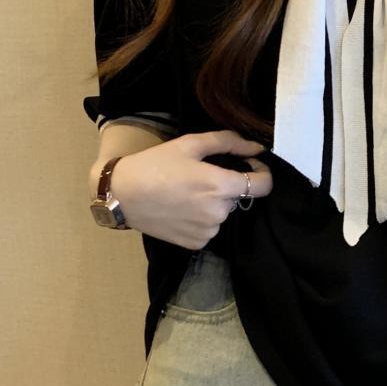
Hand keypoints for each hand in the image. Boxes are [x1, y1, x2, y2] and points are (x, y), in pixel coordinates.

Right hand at [105, 131, 272, 245]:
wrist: (122, 194)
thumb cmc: (156, 164)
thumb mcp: (190, 144)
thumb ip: (229, 142)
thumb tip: (257, 146)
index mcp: (220, 186)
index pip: (264, 185)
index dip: (262, 172)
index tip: (250, 164)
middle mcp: (218, 213)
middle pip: (240, 197)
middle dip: (228, 185)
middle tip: (201, 175)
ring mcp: (207, 231)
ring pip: (223, 213)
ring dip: (214, 203)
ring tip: (187, 192)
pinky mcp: (195, 243)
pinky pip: (210, 228)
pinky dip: (202, 218)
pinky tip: (182, 208)